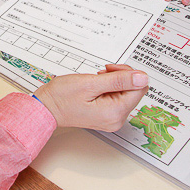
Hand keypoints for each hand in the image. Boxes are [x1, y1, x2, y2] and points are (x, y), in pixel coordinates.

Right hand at [34, 64, 148, 130]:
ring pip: (126, 93)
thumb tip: (142, 77)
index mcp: (115, 112)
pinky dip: (110, 88)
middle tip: (102, 73)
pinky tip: (97, 86)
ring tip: (97, 80)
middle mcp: (117, 119)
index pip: (139, 88)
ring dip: (114, 82)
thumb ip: (119, 80)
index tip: (111, 70)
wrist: (47, 108)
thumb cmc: (63, 97)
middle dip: (121, 77)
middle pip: (134, 91)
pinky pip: (117, 99)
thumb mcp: (91, 83)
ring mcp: (112, 119)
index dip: (128, 74)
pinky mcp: (108, 116)